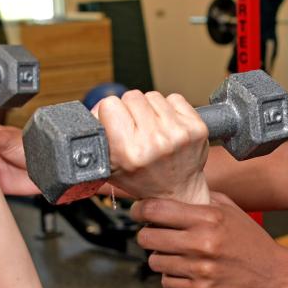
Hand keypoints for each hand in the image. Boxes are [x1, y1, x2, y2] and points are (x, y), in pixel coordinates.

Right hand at [95, 91, 209, 203]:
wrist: (177, 192)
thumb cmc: (142, 179)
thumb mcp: (109, 166)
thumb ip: (97, 138)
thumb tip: (91, 110)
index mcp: (129, 152)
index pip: (110, 104)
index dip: (110, 112)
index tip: (115, 121)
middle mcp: (154, 141)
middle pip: (132, 96)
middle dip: (130, 109)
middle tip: (135, 128)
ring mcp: (178, 133)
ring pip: (153, 96)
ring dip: (150, 109)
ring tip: (152, 129)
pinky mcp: (195, 127)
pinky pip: (174, 98)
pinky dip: (170, 109)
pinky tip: (168, 126)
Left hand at [133, 193, 287, 287]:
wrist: (274, 275)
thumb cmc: (251, 241)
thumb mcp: (231, 210)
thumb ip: (202, 198)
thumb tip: (173, 189)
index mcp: (209, 219)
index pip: (156, 210)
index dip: (140, 210)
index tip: (138, 212)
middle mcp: (203, 244)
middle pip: (148, 238)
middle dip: (146, 235)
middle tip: (153, 235)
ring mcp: (201, 270)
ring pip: (155, 262)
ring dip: (160, 257)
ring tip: (173, 255)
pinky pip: (167, 283)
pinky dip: (171, 277)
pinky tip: (182, 271)